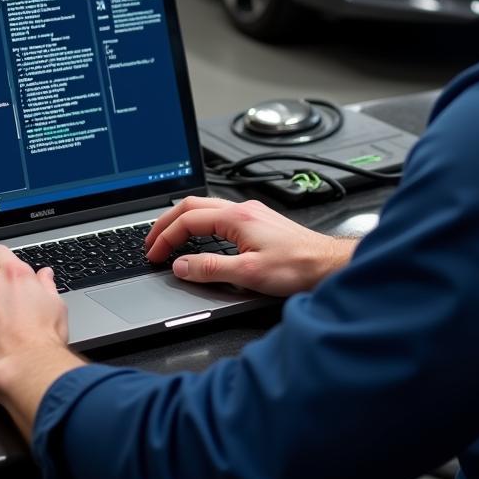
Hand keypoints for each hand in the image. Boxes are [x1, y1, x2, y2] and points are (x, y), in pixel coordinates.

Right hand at [144, 196, 356, 297]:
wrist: (328, 265)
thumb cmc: (297, 267)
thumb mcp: (248, 273)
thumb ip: (210, 269)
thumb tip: (180, 266)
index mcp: (236, 217)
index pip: (188, 219)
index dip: (165, 237)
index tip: (153, 254)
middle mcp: (242, 209)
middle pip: (192, 205)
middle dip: (166, 223)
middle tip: (150, 242)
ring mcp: (251, 214)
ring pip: (205, 208)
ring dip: (182, 222)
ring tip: (168, 240)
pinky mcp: (258, 223)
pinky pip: (218, 217)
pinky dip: (199, 226)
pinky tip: (198, 240)